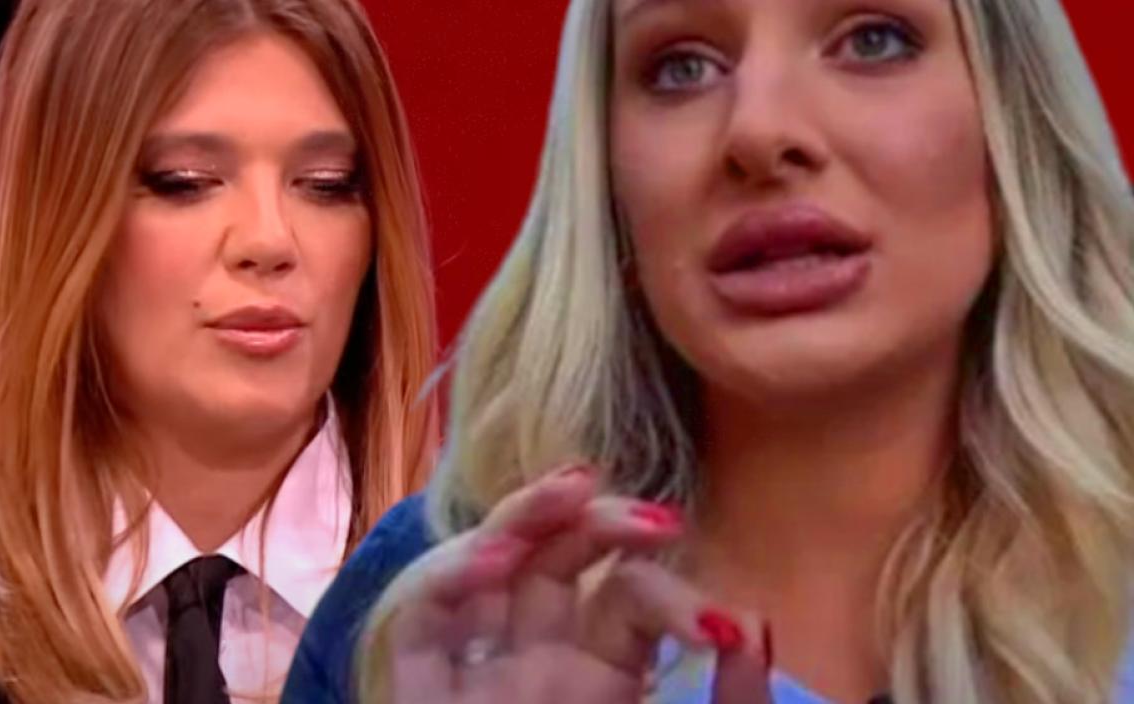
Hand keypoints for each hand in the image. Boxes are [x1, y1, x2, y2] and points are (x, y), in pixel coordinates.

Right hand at [378, 464, 771, 702]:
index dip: (671, 596)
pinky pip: (419, 623)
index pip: (627, 600)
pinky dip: (445, 579)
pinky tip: (494, 561)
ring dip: (520, 521)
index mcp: (602, 677)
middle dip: (593, 522)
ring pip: (484, 570)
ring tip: (575, 491)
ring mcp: (479, 677)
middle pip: (551, 562)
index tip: (724, 634)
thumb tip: (754, 621)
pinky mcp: (421, 697)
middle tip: (654, 517)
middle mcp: (537, 665)